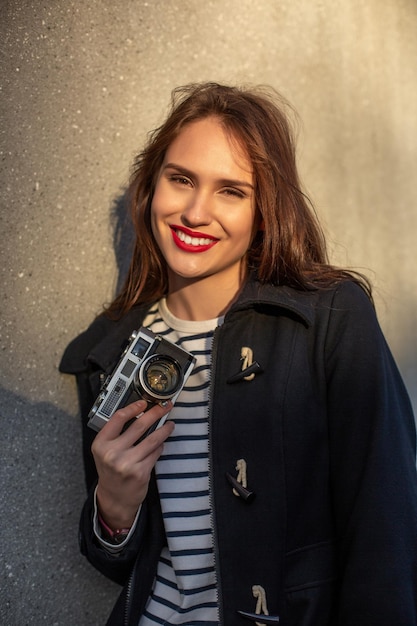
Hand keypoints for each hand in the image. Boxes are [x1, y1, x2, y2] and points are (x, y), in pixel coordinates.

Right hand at [92, 399, 173, 529]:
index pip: (118, 418)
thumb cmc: (111, 469)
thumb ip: (116, 434)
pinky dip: (160, 446)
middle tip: (165, 406)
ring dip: (164, 429)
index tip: (144, 403)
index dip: (133, 408)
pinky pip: (155, 453)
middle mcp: (112, 453)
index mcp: (101, 444)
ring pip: (152, 439)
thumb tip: (141, 413)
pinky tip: (161, 444)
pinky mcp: (140, 473)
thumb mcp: (105, 450)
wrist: (114, 497)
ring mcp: (127, 463)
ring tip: (170, 424)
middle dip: (155, 413)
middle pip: (139, 425)